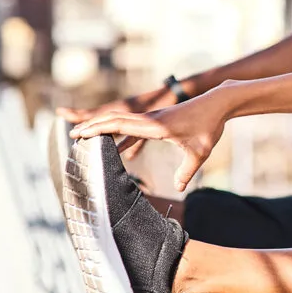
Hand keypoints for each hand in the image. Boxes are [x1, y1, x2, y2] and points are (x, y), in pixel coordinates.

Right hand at [69, 92, 228, 191]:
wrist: (219, 103)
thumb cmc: (210, 125)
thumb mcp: (200, 152)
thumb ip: (187, 171)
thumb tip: (180, 189)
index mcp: (156, 125)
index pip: (120, 125)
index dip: (99, 129)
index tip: (80, 133)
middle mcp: (151, 119)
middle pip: (115, 120)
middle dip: (93, 126)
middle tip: (72, 134)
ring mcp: (154, 119)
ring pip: (123, 122)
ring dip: (104, 128)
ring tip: (86, 138)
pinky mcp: (160, 121)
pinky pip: (135, 128)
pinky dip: (122, 135)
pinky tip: (117, 148)